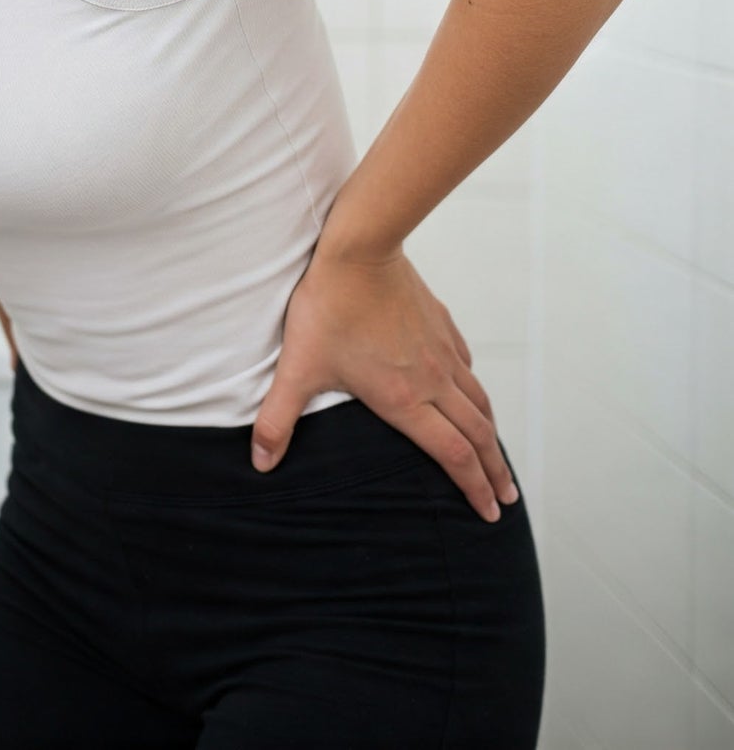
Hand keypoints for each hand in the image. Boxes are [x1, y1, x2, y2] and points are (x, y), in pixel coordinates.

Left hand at [249, 248, 519, 522]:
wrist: (359, 251)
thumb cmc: (328, 308)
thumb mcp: (297, 368)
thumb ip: (277, 419)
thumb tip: (260, 462)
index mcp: (405, 399)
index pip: (452, 455)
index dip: (473, 489)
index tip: (488, 514)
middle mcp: (433, 380)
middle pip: (477, 436)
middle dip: (494, 473)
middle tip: (506, 500)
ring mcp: (441, 351)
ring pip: (479, 401)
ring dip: (492, 435)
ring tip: (498, 458)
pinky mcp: (440, 324)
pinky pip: (467, 365)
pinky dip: (475, 389)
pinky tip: (471, 392)